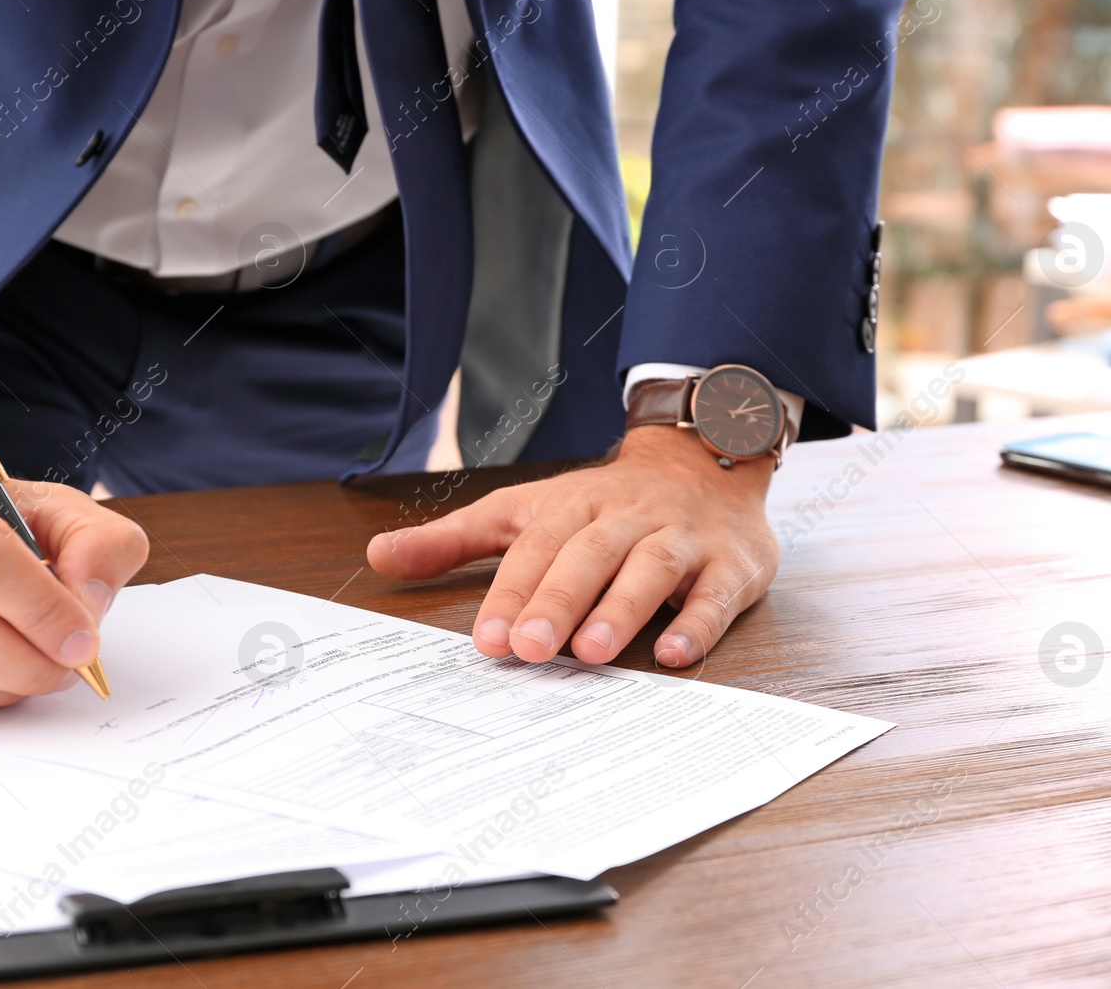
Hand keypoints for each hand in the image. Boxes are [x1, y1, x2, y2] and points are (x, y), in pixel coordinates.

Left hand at [367, 425, 778, 668]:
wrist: (706, 457)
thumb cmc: (603, 504)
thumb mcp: (525, 511)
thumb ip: (456, 539)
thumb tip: (378, 556)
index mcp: (574, 505)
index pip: (536, 548)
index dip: (511, 593)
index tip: (487, 640)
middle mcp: (627, 517)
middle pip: (589, 555)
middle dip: (559, 601)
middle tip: (530, 650)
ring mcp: (683, 538)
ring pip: (651, 568)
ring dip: (623, 609)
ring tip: (593, 653)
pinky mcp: (732, 564)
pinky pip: (717, 593)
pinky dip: (700, 621)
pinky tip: (676, 654)